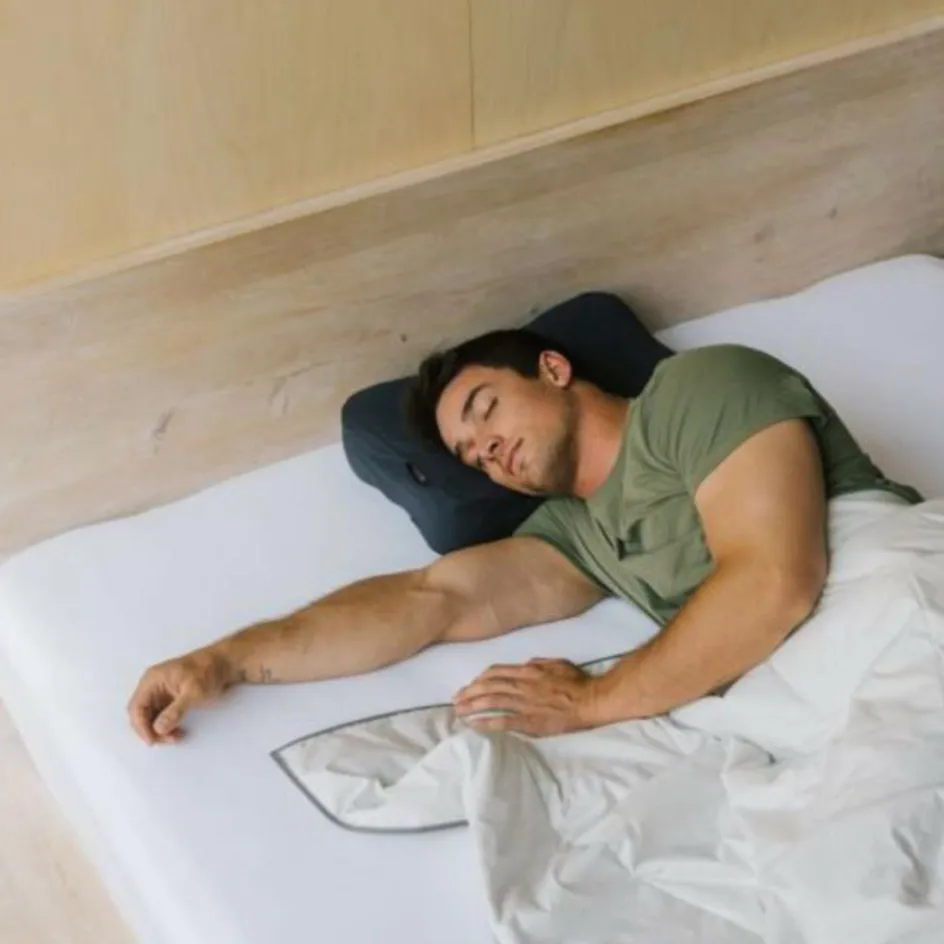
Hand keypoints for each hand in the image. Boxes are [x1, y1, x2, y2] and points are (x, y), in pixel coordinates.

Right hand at [127, 649, 229, 744]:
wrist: (224, 663)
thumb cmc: (209, 671)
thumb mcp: (193, 692)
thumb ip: (176, 711)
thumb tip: (159, 728)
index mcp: (153, 679)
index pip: (136, 707)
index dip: (141, 726)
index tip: (153, 740)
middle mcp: (153, 686)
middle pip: (141, 714)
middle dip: (151, 730)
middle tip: (167, 740)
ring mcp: (161, 692)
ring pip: (150, 717)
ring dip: (159, 730)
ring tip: (176, 737)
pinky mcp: (170, 698)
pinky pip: (161, 716)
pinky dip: (167, 726)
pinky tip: (177, 732)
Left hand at [452, 658, 598, 736]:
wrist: (591, 700)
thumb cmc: (577, 681)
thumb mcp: (556, 663)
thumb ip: (538, 662)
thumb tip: (524, 664)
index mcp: (528, 670)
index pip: (495, 672)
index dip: (479, 679)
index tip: (469, 685)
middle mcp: (522, 685)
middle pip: (488, 686)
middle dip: (469, 693)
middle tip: (455, 700)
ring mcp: (525, 704)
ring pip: (491, 702)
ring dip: (471, 706)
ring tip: (458, 712)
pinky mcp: (530, 722)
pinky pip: (503, 722)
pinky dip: (486, 723)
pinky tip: (474, 725)